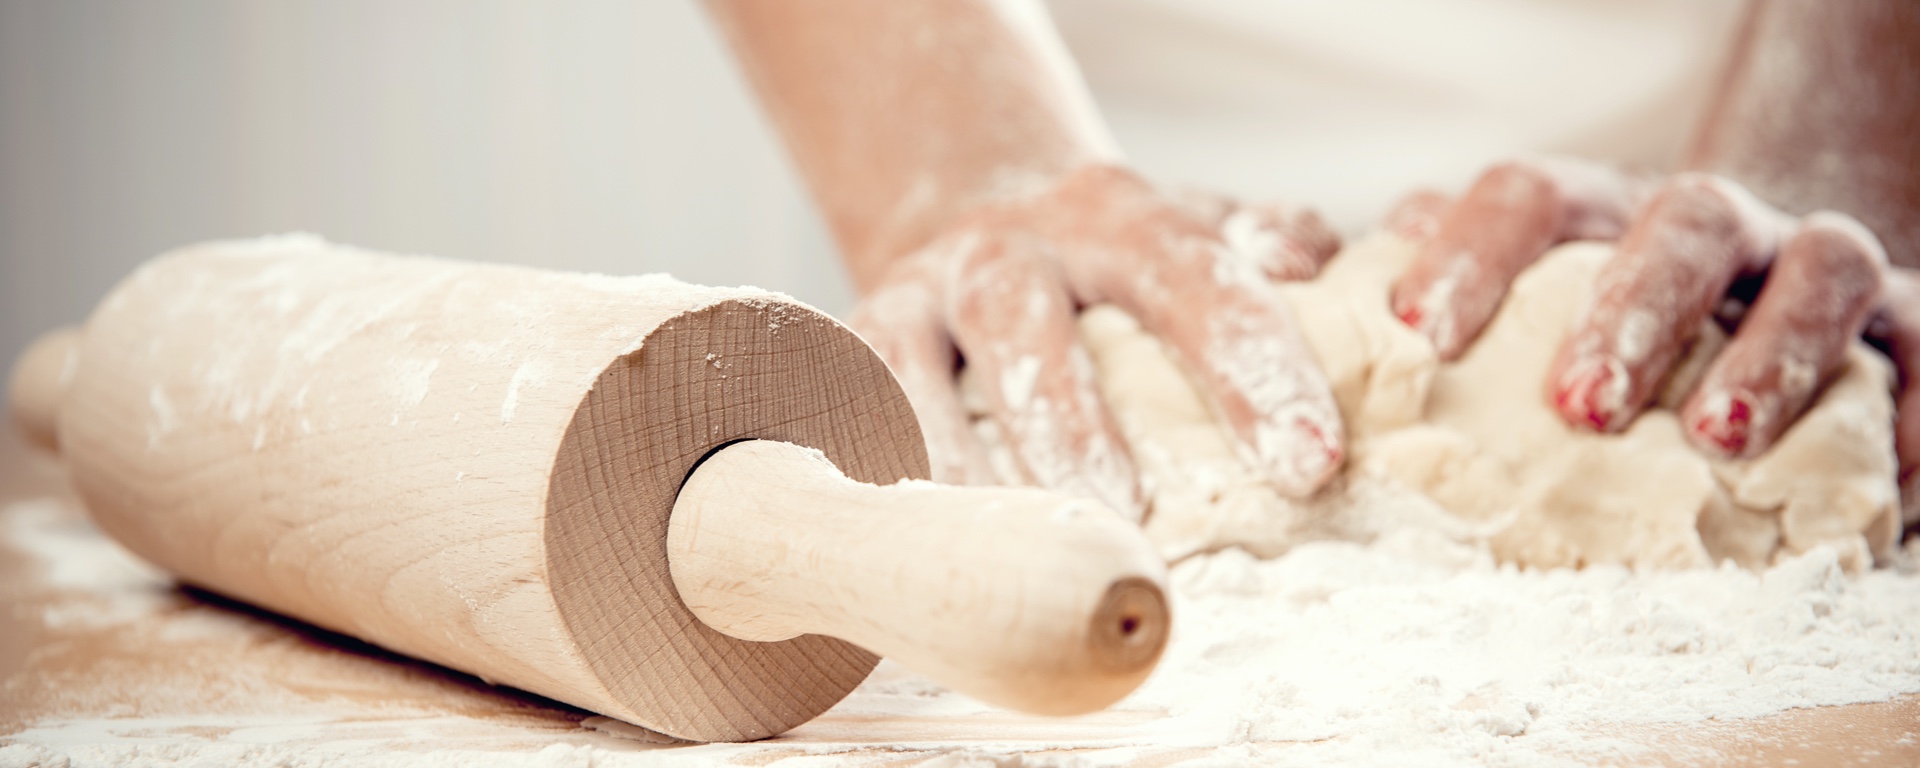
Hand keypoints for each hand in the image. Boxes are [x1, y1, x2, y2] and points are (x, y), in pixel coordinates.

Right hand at [849, 165, 1345, 516]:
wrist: (973, 211)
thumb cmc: (1118, 260)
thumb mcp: (1202, 230)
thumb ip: (1275, 242)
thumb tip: (1309, 264)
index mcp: (1120, 223)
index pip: (1194, 283)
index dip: (1251, 368)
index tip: (1306, 463)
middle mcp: (1008, 250)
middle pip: (1026, 324)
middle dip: (1072, 426)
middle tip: (1127, 521)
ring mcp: (920, 295)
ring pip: (919, 374)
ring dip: (960, 466)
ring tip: (1006, 560)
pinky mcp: (854, 342)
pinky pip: (849, 408)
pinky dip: (871, 476)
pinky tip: (912, 554)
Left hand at [1387, 158, 1918, 512]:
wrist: (1747, 345)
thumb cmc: (1588, 351)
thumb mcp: (1504, 327)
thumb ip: (1412, 310)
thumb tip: (1279, 296)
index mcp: (1596, 218)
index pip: (1531, 197)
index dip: (1474, 251)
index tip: (1417, 331)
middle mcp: (1708, 229)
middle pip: (1681, 220)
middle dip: (1632, 306)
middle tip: (1577, 404)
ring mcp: (1806, 271)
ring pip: (1818, 268)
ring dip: (1771, 351)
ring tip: (1718, 436)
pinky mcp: (1900, 334)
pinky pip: (1919, 356)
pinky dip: (1905, 412)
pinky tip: (1877, 483)